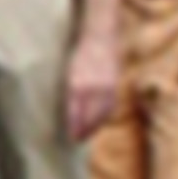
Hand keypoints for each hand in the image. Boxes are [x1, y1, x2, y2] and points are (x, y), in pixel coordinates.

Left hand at [64, 28, 122, 143]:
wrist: (100, 38)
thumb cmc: (78, 54)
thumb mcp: (67, 69)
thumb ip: (68, 88)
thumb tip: (63, 106)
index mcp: (78, 82)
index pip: (76, 109)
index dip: (74, 124)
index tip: (71, 136)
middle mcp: (93, 86)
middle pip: (89, 114)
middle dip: (83, 129)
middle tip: (76, 140)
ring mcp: (105, 86)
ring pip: (101, 112)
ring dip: (94, 125)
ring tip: (85, 136)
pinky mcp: (114, 85)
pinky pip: (109, 105)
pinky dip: (103, 116)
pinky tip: (98, 123)